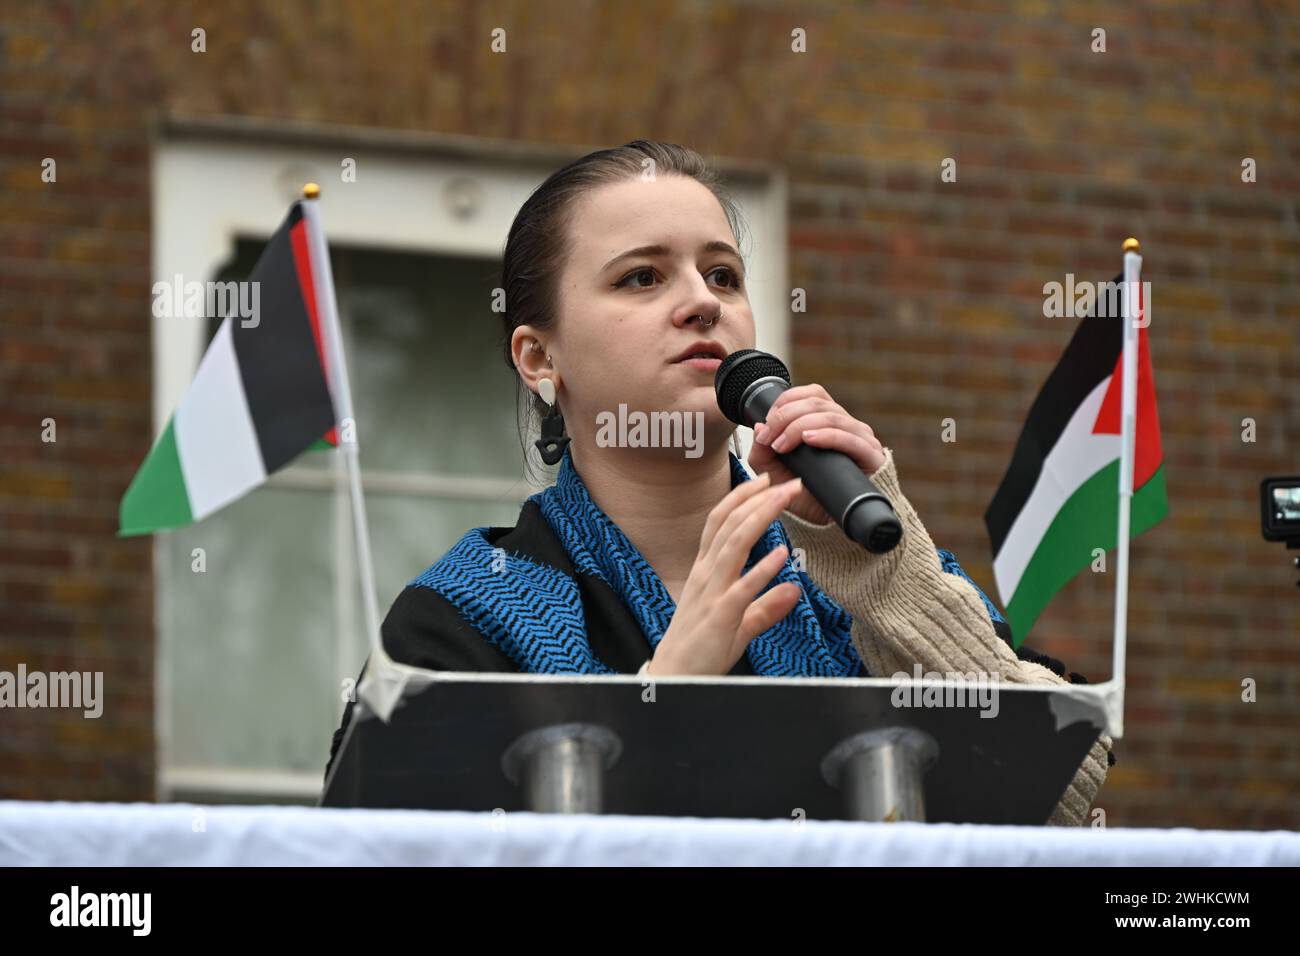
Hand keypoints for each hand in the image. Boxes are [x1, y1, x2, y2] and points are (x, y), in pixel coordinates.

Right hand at [648, 473, 804, 675]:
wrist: (675, 677)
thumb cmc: (700, 648)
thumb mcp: (737, 621)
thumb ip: (765, 605)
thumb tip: (794, 588)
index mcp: (704, 570)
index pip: (719, 522)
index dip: (741, 498)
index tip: (764, 480)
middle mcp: (705, 575)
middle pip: (729, 525)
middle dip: (757, 499)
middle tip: (785, 481)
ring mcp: (711, 593)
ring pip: (734, 545)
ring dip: (760, 518)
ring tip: (783, 499)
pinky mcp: (720, 616)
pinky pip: (742, 588)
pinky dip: (761, 569)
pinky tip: (781, 554)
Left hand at [748, 383, 885, 525]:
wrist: (828, 526)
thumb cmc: (805, 496)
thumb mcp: (775, 474)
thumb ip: (762, 452)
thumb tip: (758, 427)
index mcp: (828, 421)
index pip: (812, 394)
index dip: (787, 401)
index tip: (766, 424)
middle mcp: (847, 425)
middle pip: (817, 403)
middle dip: (787, 416)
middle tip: (769, 438)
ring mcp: (861, 439)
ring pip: (832, 416)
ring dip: (801, 426)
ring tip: (782, 444)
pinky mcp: (872, 456)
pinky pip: (851, 438)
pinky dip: (828, 435)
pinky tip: (810, 439)